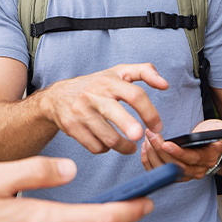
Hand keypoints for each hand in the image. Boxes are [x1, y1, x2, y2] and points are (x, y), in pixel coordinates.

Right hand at [41, 63, 167, 154]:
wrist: (57, 97)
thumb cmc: (94, 85)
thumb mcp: (118, 72)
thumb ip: (144, 72)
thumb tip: (164, 84)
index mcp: (109, 82)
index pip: (134, 95)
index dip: (150, 112)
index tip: (157, 126)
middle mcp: (94, 96)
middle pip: (116, 114)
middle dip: (130, 128)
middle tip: (140, 137)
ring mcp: (81, 113)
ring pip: (107, 138)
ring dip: (123, 146)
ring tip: (129, 145)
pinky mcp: (72, 128)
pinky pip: (95, 146)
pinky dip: (105, 149)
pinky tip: (107, 143)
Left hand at [141, 119, 221, 179]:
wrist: (216, 148)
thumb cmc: (218, 135)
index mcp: (208, 159)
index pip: (191, 159)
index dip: (177, 152)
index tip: (164, 143)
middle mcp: (197, 170)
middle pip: (174, 165)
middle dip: (159, 150)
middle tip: (150, 134)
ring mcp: (185, 174)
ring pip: (164, 170)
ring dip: (152, 154)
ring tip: (147, 138)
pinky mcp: (175, 174)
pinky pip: (159, 171)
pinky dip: (149, 161)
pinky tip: (145, 147)